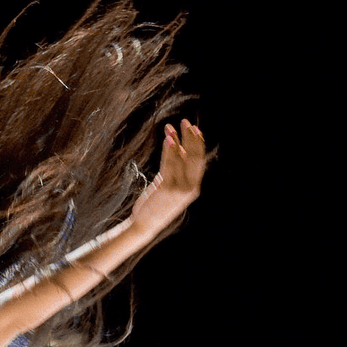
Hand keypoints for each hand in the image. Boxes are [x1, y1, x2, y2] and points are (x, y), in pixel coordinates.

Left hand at [129, 120, 206, 237]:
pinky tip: (168, 139)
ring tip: (171, 126)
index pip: (200, 161)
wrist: (146, 225)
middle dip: (191, 138)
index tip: (195, 128)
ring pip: (181, 158)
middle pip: (194, 157)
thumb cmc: (158, 204)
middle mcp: (190, 187)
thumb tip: (179, 147)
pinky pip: (169, 165)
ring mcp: (179, 189)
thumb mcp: (171, 186)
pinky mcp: (167, 189)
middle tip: (186, 122)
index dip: (199, 143)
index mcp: (194, 187)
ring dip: (177, 140)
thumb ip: (177, 170)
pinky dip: (169, 150)